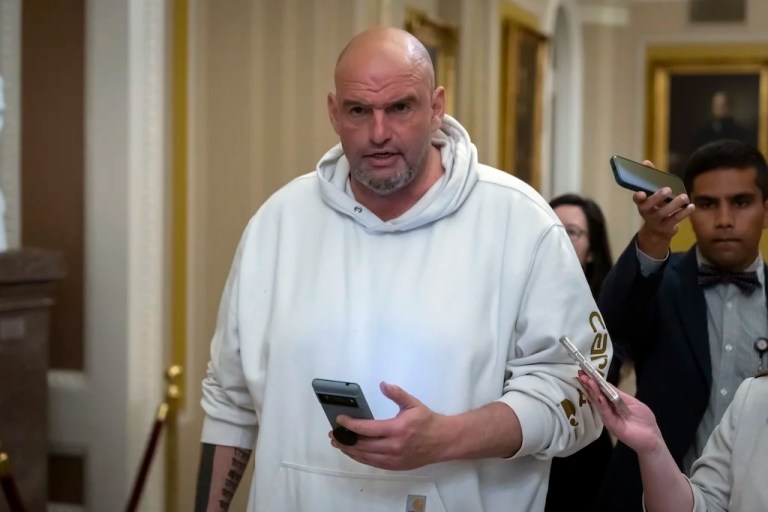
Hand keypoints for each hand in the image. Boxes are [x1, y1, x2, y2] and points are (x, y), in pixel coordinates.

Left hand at [330, 382, 445, 469]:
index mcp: (397, 429)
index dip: (350, 425)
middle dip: (345, 440)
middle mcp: (393, 447)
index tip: (340, 420)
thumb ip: (397, 394)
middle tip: (333, 434)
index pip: (366, 429)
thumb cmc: (427, 421)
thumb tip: (383, 385)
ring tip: (338, 444)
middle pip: (362, 445)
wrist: (443, 441)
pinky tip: (354, 452)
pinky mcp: (395, 466)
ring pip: (365, 457)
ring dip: (350, 450)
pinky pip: (373, 463)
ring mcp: (394, 459)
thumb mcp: (413, 404)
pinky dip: (360, 458)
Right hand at [577, 371, 662, 454]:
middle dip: (589, 384)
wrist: (651, 438)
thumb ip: (618, 394)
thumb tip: (605, 383)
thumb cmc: (644, 419)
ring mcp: (608, 417)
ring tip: (587, 381)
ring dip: (593, 391)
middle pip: (597, 395)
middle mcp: (608, 409)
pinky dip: (601, 404)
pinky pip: (605, 412)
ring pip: (599, 402)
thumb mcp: (632, 402)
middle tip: (581, 374)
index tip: (585, 372)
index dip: (594, 381)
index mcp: (613, 402)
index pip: (602, 390)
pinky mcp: (611, 424)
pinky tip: (598, 396)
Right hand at [634, 160, 693, 258]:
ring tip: (684, 196)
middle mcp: (646, 212)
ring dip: (674, 204)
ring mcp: (655, 221)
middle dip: (658, 197)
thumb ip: (650, 179)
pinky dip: (683, 213)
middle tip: (668, 189)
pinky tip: (691, 206)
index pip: (637, 199)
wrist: (657, 230)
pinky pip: (674, 220)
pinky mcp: (666, 227)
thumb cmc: (655, 206)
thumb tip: (646, 162)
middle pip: (649, 206)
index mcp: (642, 202)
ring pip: (663, 213)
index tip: (642, 193)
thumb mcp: (652, 194)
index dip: (638, 196)